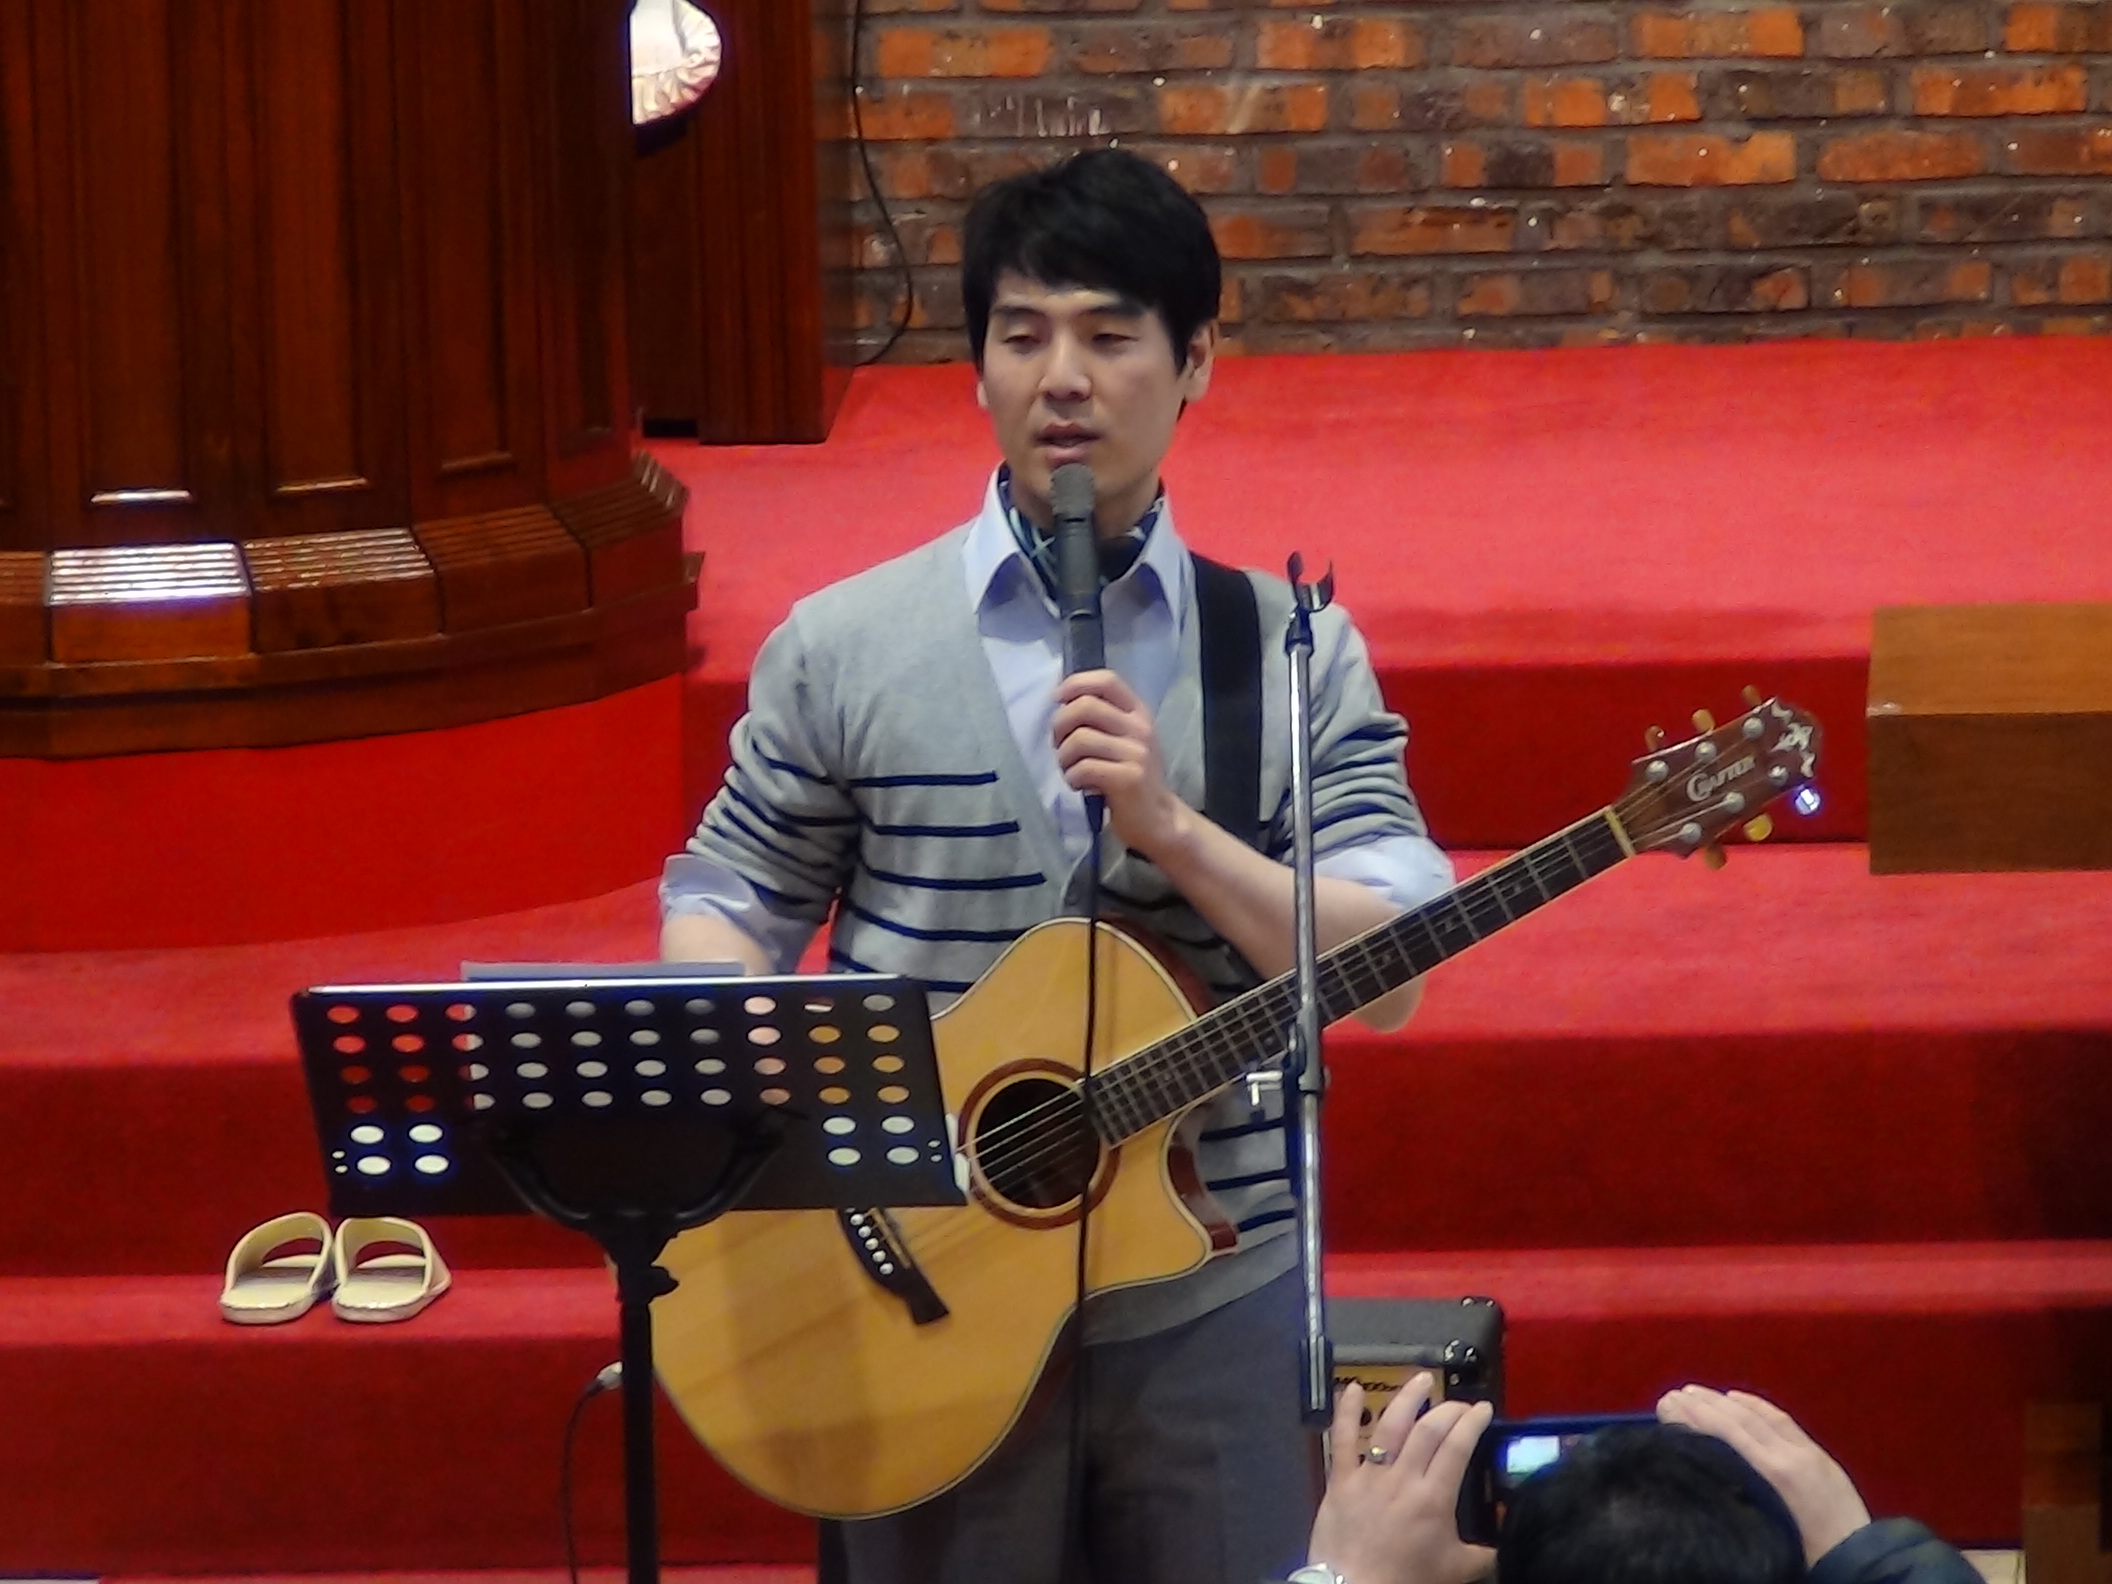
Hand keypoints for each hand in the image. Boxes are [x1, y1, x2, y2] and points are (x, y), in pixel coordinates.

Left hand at [1051, 669, 1187, 856]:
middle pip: (1085, 706)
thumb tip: (1061, 703)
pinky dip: (1072, 778)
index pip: (1107, 681)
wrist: (1160, 820)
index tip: (1058, 700)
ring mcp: (1136, 753)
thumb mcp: (1126, 741)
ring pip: (1079, 739)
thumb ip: (1103, 720)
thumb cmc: (1134, 779)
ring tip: (1070, 770)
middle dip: (1060, 726)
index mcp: (1139, 713)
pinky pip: (1083, 768)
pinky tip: (1080, 785)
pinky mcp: (1128, 778)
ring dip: (1064, 757)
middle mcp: (1140, 728)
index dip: (1076, 684)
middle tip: (1059, 747)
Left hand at [1307, 1374, 1495, 1583]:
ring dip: (1408, 1398)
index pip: (1457, 1447)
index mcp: (1433, 1498)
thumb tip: (1507, 1544)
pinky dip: (1346, 1411)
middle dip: (1448, 1409)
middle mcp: (1403, 1478)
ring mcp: (1369, 1475)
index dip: (1472, 1422)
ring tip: (1422, 1379)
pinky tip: (1350, 1387)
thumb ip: (1484, 1554)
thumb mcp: (1455, 1569)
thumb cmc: (1406, 1579)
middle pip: (1428, 1430)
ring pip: (1390, 1425)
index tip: (1482, 1409)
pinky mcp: (1341, 1479)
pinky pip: (1342, 1439)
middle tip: (1460, 1404)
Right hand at [1657, 1385, 1870, 1565]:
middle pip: (1743, 1421)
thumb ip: (1745, 1492)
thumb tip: (1711, 1466)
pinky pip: (1783, 1421)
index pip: (1731, 1434)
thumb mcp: (1771, 1526)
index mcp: (1779, 1474)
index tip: (1669, 1403)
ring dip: (1727, 1401)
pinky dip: (1757, 1406)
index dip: (1698, 1416)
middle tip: (1674, 1393)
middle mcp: (1792, 1455)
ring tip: (1698, 1392)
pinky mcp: (1819, 1455)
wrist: (1862, 1560)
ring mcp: (1808, 1452)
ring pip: (1762, 1417)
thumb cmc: (1808, 1552)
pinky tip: (1739, 1399)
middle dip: (1706, 1403)